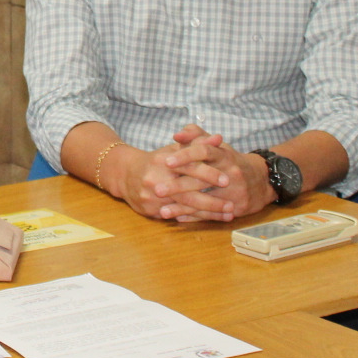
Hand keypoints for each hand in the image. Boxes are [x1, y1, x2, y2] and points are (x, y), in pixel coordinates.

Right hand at [108, 139, 222, 219]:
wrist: (124, 174)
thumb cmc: (155, 161)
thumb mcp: (174, 149)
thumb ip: (197, 143)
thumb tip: (218, 138)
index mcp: (163, 161)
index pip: (189, 167)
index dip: (209, 173)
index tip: (228, 179)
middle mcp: (156, 179)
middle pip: (188, 191)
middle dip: (212, 199)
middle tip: (233, 203)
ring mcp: (151, 197)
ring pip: (184, 207)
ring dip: (208, 212)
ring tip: (228, 214)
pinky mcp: (150, 210)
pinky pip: (176, 216)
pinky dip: (195, 219)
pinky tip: (211, 219)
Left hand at [154, 126, 276, 223]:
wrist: (262, 180)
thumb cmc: (230, 161)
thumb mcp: (217, 145)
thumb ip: (196, 136)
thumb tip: (177, 135)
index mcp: (223, 154)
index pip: (203, 152)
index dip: (184, 156)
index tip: (166, 161)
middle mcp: (230, 173)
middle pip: (201, 179)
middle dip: (177, 186)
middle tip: (157, 189)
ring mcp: (235, 192)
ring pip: (205, 200)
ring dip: (182, 207)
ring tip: (162, 211)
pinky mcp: (236, 208)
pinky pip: (212, 214)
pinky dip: (193, 217)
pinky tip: (177, 217)